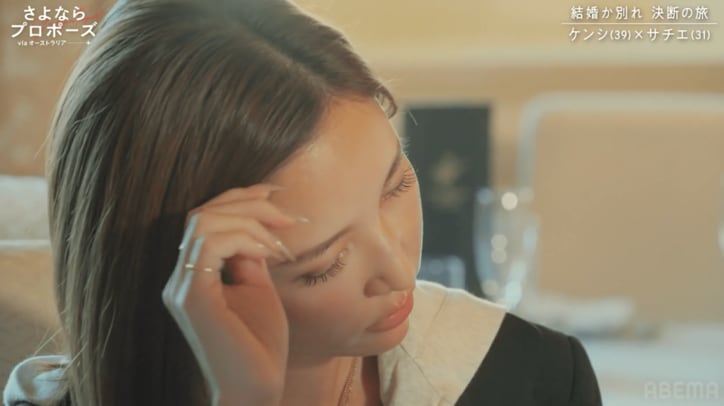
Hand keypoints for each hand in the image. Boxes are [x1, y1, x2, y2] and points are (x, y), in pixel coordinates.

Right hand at [162, 184, 299, 404]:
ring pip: (203, 222)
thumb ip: (249, 256)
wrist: (257, 388)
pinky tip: (268, 253)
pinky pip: (209, 245)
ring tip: (279, 240)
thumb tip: (255, 226)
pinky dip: (244, 238)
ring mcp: (182, 288)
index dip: (238, 199)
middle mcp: (179, 279)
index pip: (203, 220)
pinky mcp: (192, 298)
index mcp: (192, 277)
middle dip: (248, 204)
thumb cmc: (260, 345)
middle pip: (201, 214)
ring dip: (249, 221)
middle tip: (285, 215)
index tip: (274, 196)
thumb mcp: (258, 288)